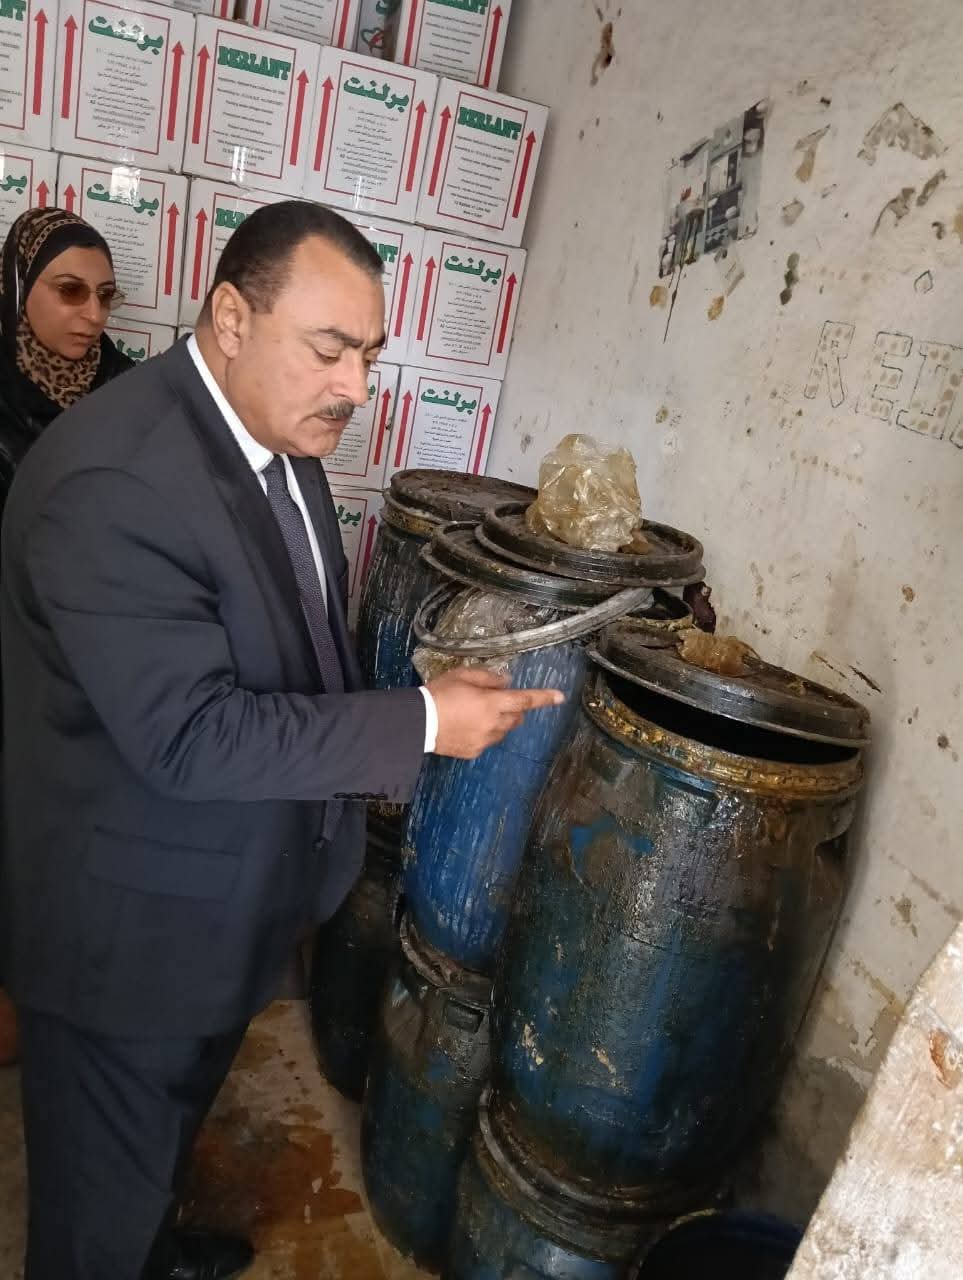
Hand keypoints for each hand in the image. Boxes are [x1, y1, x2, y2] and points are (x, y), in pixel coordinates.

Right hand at [427, 667, 564, 759]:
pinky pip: (487, 742)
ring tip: (476, 714)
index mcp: (493, 703)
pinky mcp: (474, 752)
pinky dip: (484, 733)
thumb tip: (506, 682)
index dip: (544, 698)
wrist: (417, 723)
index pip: (525, 700)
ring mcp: (484, 741)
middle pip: (517, 718)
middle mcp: (493, 724)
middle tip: (496, 702)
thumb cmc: (439, 694)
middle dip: (514, 709)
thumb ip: (488, 678)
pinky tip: (466, 727)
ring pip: (503, 731)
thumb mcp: (462, 676)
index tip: (560, 697)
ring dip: (499, 722)